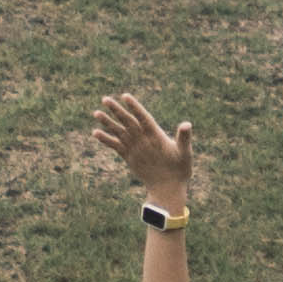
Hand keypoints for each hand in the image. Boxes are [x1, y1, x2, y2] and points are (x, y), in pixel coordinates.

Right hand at [92, 92, 196, 214]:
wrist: (170, 185)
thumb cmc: (180, 168)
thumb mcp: (183, 152)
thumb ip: (184, 138)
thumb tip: (187, 124)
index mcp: (155, 133)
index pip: (142, 116)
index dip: (134, 107)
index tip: (125, 96)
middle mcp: (143, 137)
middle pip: (127, 120)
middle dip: (116, 110)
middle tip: (104, 99)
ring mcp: (135, 146)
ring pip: (119, 131)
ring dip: (108, 122)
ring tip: (96, 113)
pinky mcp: (129, 156)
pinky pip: (115, 145)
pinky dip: (106, 139)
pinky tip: (95, 133)